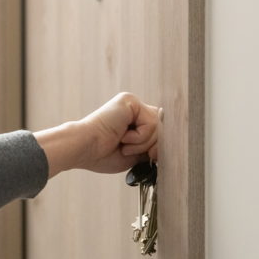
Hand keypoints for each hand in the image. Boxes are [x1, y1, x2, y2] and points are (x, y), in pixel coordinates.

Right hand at [35, 93, 160, 176]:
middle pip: (164, 129)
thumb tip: (174, 146)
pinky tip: (122, 136)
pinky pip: (152, 122)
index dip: (159, 146)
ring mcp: (132, 103)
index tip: (149, 157)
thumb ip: (153, 147)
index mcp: (133, 120)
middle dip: (152, 146)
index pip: (161, 130)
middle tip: (129, 150)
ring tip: (122, 143)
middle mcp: (134, 109)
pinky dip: (140, 137)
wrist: (84, 149)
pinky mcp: (130, 101)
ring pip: (159, 127)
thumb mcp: (135, 154)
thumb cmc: (102, 154)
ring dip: (143, 143)